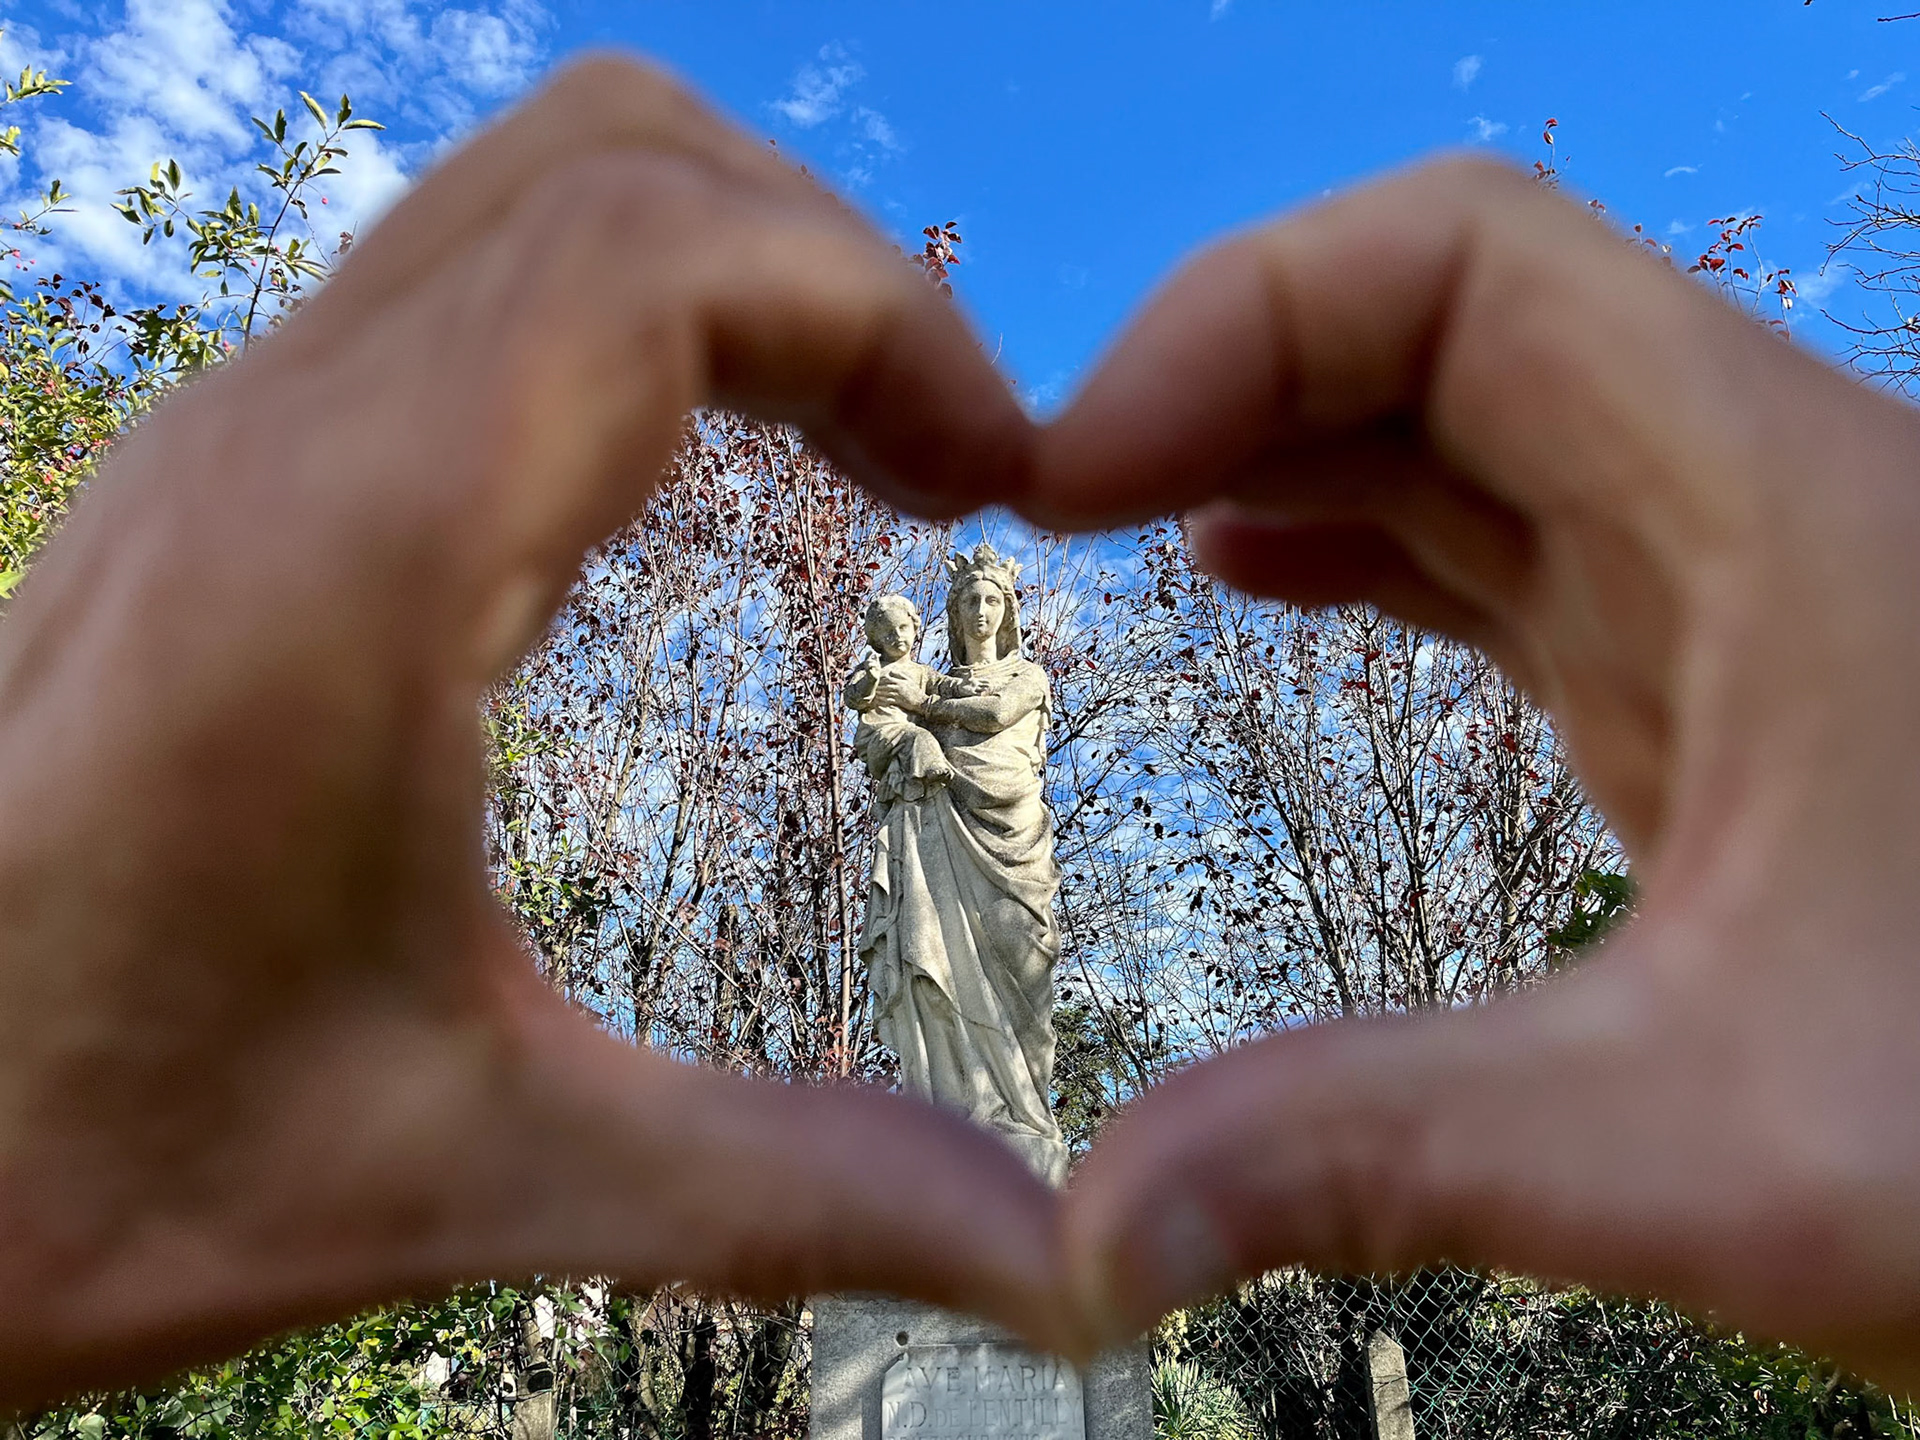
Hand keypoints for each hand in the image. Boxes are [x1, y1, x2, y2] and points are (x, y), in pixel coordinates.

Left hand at [0, 57, 1065, 1407]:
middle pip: (615, 161)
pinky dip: (634, 323)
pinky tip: (685, 495)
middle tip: (945, 468)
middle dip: (831, 275)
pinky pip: (467, 284)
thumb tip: (1058, 1267)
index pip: (661, 255)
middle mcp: (282, 438)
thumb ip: (781, 1196)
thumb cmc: (75, 1162)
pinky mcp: (221, 476)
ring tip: (856, 461)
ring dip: (735, 279)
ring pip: (535, 192)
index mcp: (354, 562)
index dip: (880, 322)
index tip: (996, 482)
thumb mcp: (461, 1180)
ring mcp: (233, 435)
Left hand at [874, 671, 929, 711]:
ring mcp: (898, 693)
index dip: (880, 680)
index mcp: (900, 681)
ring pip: (885, 692)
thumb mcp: (909, 681)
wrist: (922, 701)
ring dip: (878, 693)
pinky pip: (888, 700)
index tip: (874, 682)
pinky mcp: (899, 701)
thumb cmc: (915, 691)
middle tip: (870, 688)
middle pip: (884, 685)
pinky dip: (882, 700)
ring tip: (872, 694)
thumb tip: (892, 671)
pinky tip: (878, 701)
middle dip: (877, 687)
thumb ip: (900, 675)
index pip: (887, 678)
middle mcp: (898, 686)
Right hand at [1031, 158, 1919, 1390]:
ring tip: (1111, 522)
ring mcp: (1745, 581)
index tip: (1070, 476)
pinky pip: (1509, 529)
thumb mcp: (1727, 1154)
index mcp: (1786, 509)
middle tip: (1051, 501)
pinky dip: (1361, 528)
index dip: (1239, 319)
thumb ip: (1391, 1162)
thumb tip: (1086, 1245)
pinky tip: (1256, 578)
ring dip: (1283, 440)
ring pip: (1474, 416)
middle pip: (1451, 315)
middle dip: (1230, 374)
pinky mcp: (1720, 670)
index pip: (1468, 264)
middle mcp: (1768, 498)